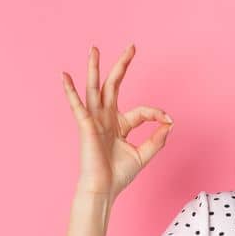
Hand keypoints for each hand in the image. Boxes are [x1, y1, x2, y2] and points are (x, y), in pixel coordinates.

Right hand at [61, 44, 174, 200]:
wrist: (104, 188)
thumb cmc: (119, 174)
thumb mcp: (144, 154)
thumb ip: (157, 139)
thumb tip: (169, 124)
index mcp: (120, 124)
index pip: (142, 110)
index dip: (157, 113)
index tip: (168, 120)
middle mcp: (106, 118)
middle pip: (113, 86)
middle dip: (122, 66)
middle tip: (131, 47)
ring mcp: (94, 120)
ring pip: (95, 89)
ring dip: (95, 68)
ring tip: (95, 49)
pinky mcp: (86, 126)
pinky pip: (77, 105)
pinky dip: (71, 91)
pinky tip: (65, 76)